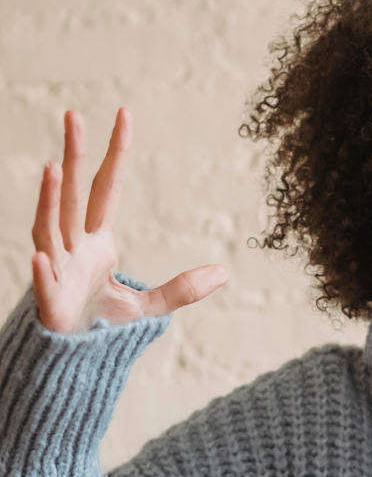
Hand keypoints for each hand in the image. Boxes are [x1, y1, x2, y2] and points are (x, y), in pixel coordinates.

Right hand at [31, 108, 227, 333]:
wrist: (71, 361)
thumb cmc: (101, 328)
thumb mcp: (149, 308)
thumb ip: (182, 289)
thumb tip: (224, 273)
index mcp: (96, 242)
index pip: (105, 188)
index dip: (113, 154)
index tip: (123, 116)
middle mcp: (73, 248)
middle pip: (73, 194)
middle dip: (72, 155)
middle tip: (73, 114)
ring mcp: (58, 272)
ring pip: (51, 229)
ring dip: (50, 200)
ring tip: (53, 167)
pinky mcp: (51, 305)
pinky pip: (44, 284)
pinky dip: (43, 271)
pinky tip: (42, 257)